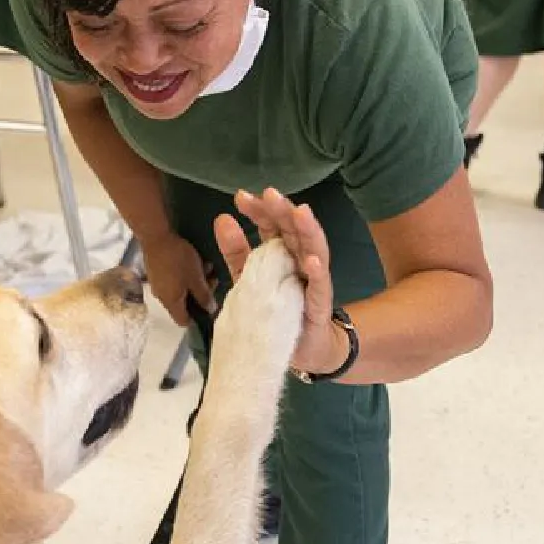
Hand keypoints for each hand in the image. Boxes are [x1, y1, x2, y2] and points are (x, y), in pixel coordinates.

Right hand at [139, 231, 214, 327]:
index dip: (198, 318)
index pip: (183, 321)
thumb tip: (211, 311)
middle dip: (201, 294)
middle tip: (212, 280)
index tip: (210, 307)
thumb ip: (204, 296)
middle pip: (184, 304)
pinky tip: (194, 262)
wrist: (156, 237)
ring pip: (181, 290)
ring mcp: (158, 285)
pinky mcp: (157, 273)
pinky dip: (185, 276)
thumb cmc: (178, 260)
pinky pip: (174, 281)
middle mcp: (162, 297)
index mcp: (171, 302)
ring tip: (207, 267)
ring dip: (195, 282)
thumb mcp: (196, 278)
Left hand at [213, 188, 339, 376]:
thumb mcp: (250, 280)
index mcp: (282, 252)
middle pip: (293, 230)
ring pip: (313, 248)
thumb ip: (237, 253)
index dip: (259, 210)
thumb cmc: (278, 310)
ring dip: (307, 230)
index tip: (241, 198)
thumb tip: (222, 219)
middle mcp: (300, 260)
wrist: (302, 350)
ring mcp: (313, 280)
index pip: (272, 225)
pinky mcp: (321, 303)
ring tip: (299, 213)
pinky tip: (311, 260)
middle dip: (282, 211)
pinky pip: (321, 285)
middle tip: (270, 194)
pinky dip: (317, 271)